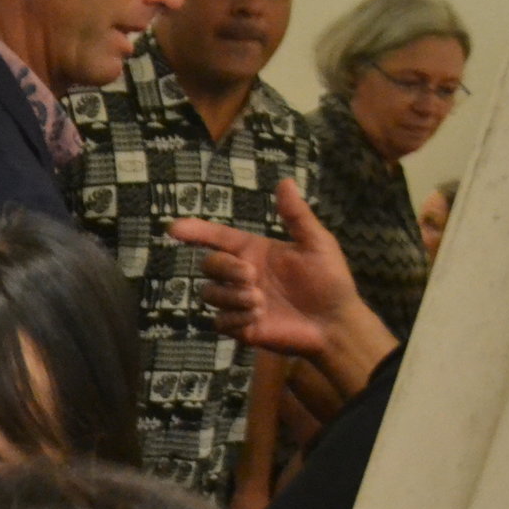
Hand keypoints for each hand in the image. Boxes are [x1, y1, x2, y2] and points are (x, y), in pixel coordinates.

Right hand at [168, 179, 355, 356]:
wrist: (335, 324)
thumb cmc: (330, 281)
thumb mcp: (317, 244)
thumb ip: (297, 216)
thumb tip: (285, 181)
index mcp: (255, 252)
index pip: (217, 238)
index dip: (196, 231)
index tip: (173, 228)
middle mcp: (242, 274)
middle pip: (208, 265)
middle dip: (225, 269)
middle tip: (252, 278)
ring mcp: (239, 302)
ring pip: (209, 294)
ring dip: (232, 297)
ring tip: (260, 302)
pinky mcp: (240, 327)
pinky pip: (219, 321)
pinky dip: (236, 319)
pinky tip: (258, 320)